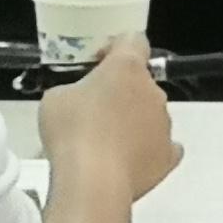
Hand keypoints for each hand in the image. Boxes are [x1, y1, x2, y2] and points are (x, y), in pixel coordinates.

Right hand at [34, 39, 177, 222]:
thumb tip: (79, 99)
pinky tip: (132, 158)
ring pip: (151, 113)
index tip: (98, 63)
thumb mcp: (55, 98)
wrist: (93, 183)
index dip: (115, 48)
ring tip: (105, 142)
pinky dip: (150, 149)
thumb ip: (73, 89)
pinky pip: (164, 146)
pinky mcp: (167, 156)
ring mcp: (164, 124)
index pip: (133, 39)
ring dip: (133, 120)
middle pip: (141, 81)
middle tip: (93, 109)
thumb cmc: (72, 132)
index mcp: (127, 66)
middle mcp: (153, 90)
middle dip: (121, 90)